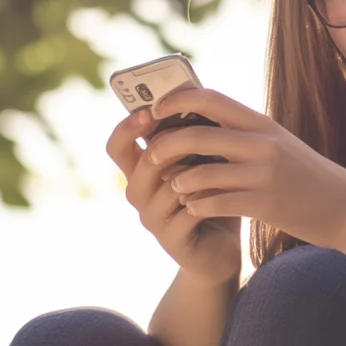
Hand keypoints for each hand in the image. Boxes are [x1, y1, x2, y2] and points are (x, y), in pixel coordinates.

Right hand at [106, 106, 240, 283]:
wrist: (220, 250)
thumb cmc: (212, 198)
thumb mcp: (203, 162)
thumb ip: (195, 136)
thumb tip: (200, 96)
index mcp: (140, 172)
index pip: (117, 145)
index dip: (128, 126)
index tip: (148, 109)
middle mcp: (139, 195)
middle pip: (144, 161)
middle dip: (176, 143)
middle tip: (204, 129)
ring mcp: (152, 219)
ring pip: (169, 184)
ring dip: (198, 171)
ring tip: (224, 162)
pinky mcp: (171, 240)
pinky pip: (188, 212)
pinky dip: (209, 199)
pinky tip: (228, 192)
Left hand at [137, 85, 345, 250]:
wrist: (343, 205)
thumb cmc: (303, 174)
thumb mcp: (276, 142)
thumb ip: (242, 132)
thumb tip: (196, 120)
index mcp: (261, 123)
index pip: (210, 99)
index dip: (176, 101)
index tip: (155, 110)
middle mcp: (262, 144)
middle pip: (196, 136)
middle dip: (164, 147)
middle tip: (152, 158)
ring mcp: (264, 174)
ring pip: (200, 174)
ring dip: (179, 183)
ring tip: (175, 188)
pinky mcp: (265, 204)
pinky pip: (215, 204)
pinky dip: (197, 207)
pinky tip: (195, 209)